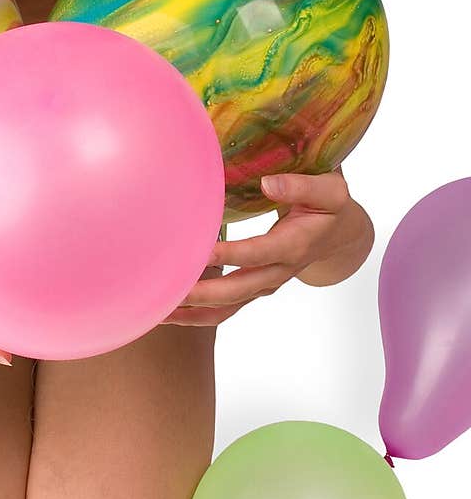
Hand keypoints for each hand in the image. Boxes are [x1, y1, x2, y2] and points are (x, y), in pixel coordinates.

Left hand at [162, 171, 372, 326]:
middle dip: (203, 291)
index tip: (202, 250)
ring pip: (226, 307)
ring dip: (193, 312)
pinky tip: (167, 313)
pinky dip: (196, 316)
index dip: (231, 254)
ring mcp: (264, 285)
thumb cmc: (331, 208)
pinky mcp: (253, 290)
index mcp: (294, 245)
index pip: (258, 253)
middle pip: (237, 289)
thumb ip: (302, 186)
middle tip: (171, 287)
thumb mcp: (331, 191)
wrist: (341, 239)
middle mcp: (277, 272)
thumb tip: (267, 182)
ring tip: (158, 310)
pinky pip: (223, 311)